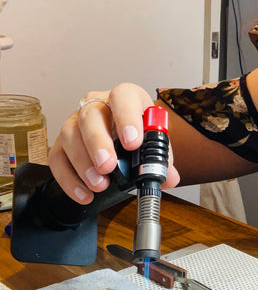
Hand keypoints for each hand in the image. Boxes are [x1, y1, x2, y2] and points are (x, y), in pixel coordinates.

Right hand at [48, 83, 178, 202]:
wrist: (126, 143)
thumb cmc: (139, 137)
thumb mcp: (155, 145)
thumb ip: (163, 160)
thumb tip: (169, 177)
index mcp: (126, 99)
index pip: (123, 96)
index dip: (127, 117)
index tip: (133, 143)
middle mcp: (98, 105)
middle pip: (90, 115)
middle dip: (98, 142)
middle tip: (109, 166)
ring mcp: (76, 122)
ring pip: (69, 134)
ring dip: (83, 162)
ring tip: (99, 184)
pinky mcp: (62, 143)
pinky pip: (57, 158)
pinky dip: (69, 179)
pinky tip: (84, 193)